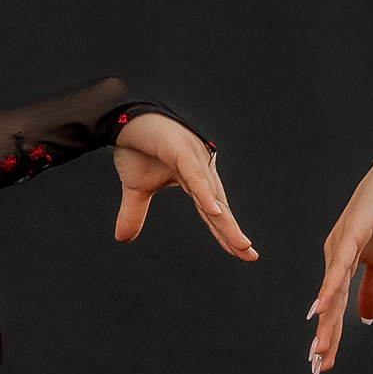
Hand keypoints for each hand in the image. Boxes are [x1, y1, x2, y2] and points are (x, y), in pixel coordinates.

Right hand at [112, 114, 257, 261]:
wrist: (122, 118)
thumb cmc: (136, 147)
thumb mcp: (136, 189)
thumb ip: (134, 214)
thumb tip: (122, 240)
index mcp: (195, 179)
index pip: (213, 212)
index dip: (225, 232)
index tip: (242, 252)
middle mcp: (200, 169)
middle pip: (219, 206)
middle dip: (233, 232)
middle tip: (250, 255)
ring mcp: (193, 158)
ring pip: (212, 195)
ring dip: (226, 220)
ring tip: (241, 244)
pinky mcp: (180, 150)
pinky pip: (195, 175)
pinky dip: (205, 194)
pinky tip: (215, 212)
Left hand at [306, 150, 372, 373]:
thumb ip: (371, 290)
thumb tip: (364, 319)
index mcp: (339, 266)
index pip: (334, 309)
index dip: (330, 337)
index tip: (322, 364)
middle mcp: (334, 258)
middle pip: (328, 306)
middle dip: (324, 339)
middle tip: (316, 368)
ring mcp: (341, 246)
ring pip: (331, 292)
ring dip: (325, 322)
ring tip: (318, 349)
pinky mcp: (353, 235)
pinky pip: (340, 266)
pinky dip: (330, 288)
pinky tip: (320, 307)